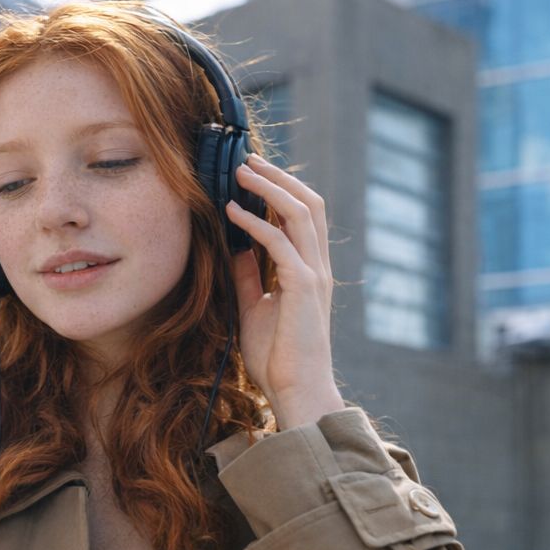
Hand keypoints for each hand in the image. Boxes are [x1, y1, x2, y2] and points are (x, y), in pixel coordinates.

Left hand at [225, 153, 344, 428]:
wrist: (295, 390)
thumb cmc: (278, 357)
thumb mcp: (255, 308)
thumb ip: (249, 276)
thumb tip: (235, 248)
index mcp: (310, 270)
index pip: (303, 216)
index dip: (281, 189)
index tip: (252, 173)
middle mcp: (317, 266)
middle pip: (309, 203)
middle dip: (278, 176)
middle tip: (247, 159)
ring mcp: (314, 275)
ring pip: (301, 213)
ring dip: (269, 187)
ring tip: (241, 171)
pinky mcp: (304, 287)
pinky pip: (280, 242)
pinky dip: (255, 222)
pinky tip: (231, 211)